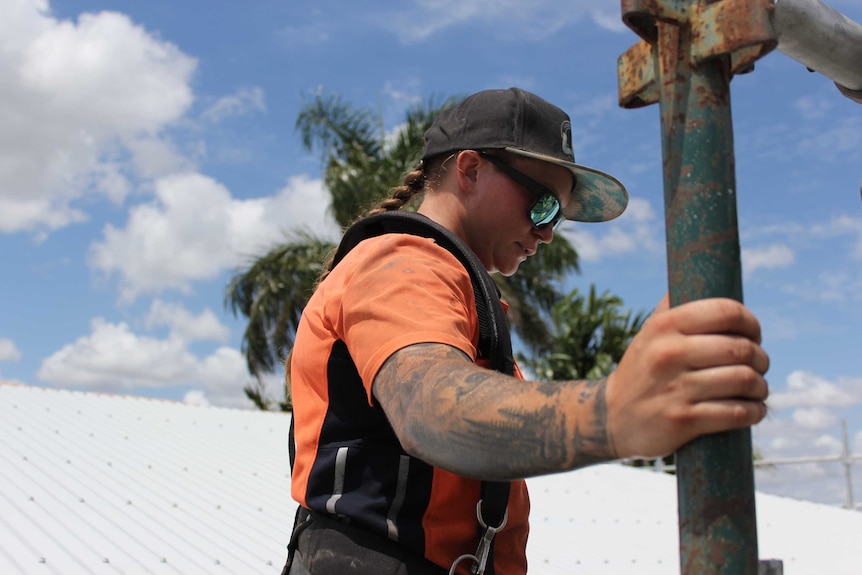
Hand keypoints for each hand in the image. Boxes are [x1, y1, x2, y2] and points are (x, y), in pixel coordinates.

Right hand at [606, 293, 768, 458]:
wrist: (613, 418)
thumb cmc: (643, 370)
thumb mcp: (649, 334)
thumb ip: (673, 307)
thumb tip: (697, 271)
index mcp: (665, 327)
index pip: (725, 311)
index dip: (750, 322)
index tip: (753, 334)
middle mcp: (669, 354)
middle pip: (741, 349)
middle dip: (761, 358)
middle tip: (759, 364)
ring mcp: (676, 389)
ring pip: (744, 381)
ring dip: (761, 386)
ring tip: (758, 388)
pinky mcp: (683, 421)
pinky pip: (737, 413)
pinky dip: (754, 411)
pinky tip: (754, 409)